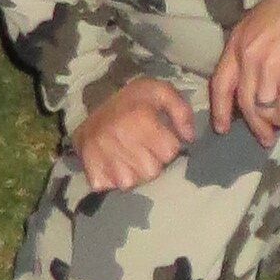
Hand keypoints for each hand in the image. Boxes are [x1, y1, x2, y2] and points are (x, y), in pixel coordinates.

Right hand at [71, 72, 195, 191]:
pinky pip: (116, 187)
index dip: (165, 143)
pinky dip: (115, 178)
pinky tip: (111, 162)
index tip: (154, 133)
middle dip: (150, 159)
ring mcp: (106, 161)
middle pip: (153, 170)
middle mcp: (123, 141)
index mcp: (141, 119)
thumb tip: (189, 137)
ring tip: (125, 152)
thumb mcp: (159, 92)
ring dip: (133, 171)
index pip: (170, 151)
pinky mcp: (94, 176)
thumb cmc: (130, 102)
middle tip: (138, 143)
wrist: (89, 110)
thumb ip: (181, 110)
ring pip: (135, 181)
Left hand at [211, 0, 279, 147]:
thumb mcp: (251, 26)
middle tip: (264, 138)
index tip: (222, 128)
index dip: (220, 110)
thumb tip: (247, 79)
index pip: (220, 85)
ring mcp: (267, 69)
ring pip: (265, 108)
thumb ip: (244, 51)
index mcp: (234, 48)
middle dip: (254, 125)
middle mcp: (247, 61)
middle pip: (244, 102)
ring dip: (276, 122)